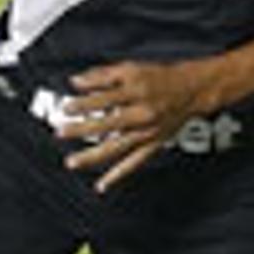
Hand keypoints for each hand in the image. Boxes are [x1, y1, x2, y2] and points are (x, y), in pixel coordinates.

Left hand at [58, 57, 221, 191]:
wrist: (193, 90)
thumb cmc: (160, 77)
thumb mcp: (131, 68)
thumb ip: (102, 75)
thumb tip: (76, 81)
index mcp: (137, 91)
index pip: (104, 99)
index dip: (83, 104)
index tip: (66, 109)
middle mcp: (143, 112)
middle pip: (108, 124)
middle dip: (82, 129)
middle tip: (61, 132)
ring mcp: (148, 132)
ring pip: (117, 147)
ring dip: (93, 156)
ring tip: (72, 162)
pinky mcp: (154, 144)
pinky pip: (134, 162)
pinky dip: (118, 175)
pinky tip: (101, 185)